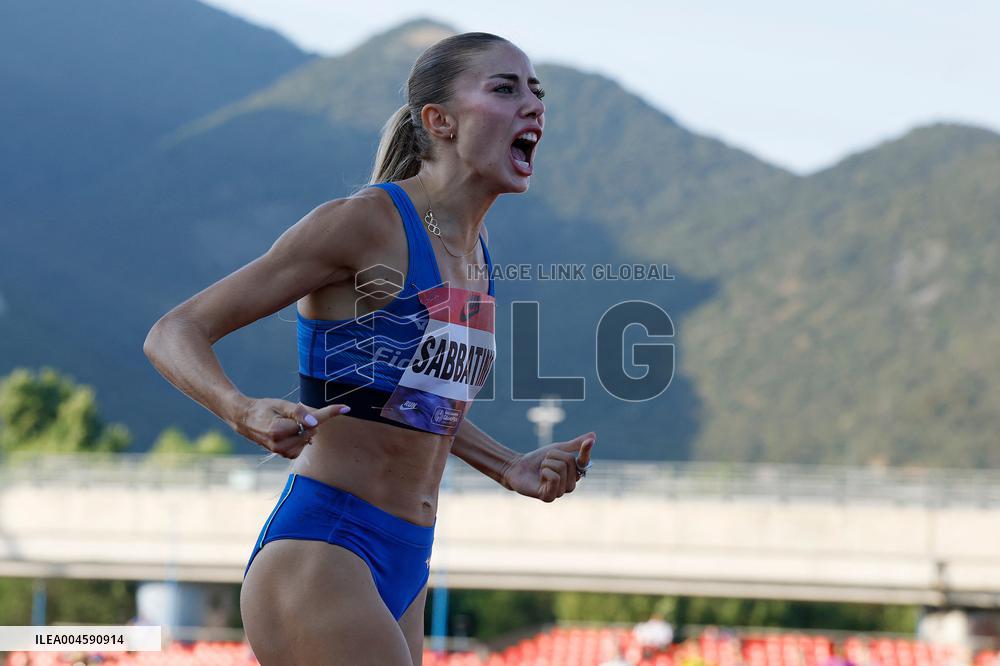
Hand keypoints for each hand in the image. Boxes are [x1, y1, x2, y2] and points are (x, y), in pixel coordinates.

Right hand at [233, 397, 349, 458]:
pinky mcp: (284, 454)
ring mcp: (281, 452)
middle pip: (311, 431)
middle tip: (294, 415)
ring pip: (308, 439)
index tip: (346, 407)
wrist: (245, 420)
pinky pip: (302, 446)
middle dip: (309, 422)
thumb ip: (299, 412)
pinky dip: (301, 438)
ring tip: (288, 423)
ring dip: (304, 430)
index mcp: (278, 430)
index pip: (311, 422)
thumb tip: (315, 422)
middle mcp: (280, 444)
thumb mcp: (281, 405)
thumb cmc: (264, 409)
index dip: (329, 413)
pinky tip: (290, 432)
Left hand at [500, 432, 595, 501]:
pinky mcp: (550, 497)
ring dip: (547, 463)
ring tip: (541, 469)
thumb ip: (575, 445)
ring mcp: (560, 492)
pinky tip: (540, 477)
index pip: (584, 462)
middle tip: (545, 461)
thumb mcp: (558, 449)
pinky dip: (544, 472)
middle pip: (570, 461)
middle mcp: (570, 485)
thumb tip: (593, 436)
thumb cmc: (538, 460)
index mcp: (574, 474)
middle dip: (554, 455)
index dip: (586, 451)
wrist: (518, 467)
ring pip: (561, 469)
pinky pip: (554, 478)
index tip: (589, 442)